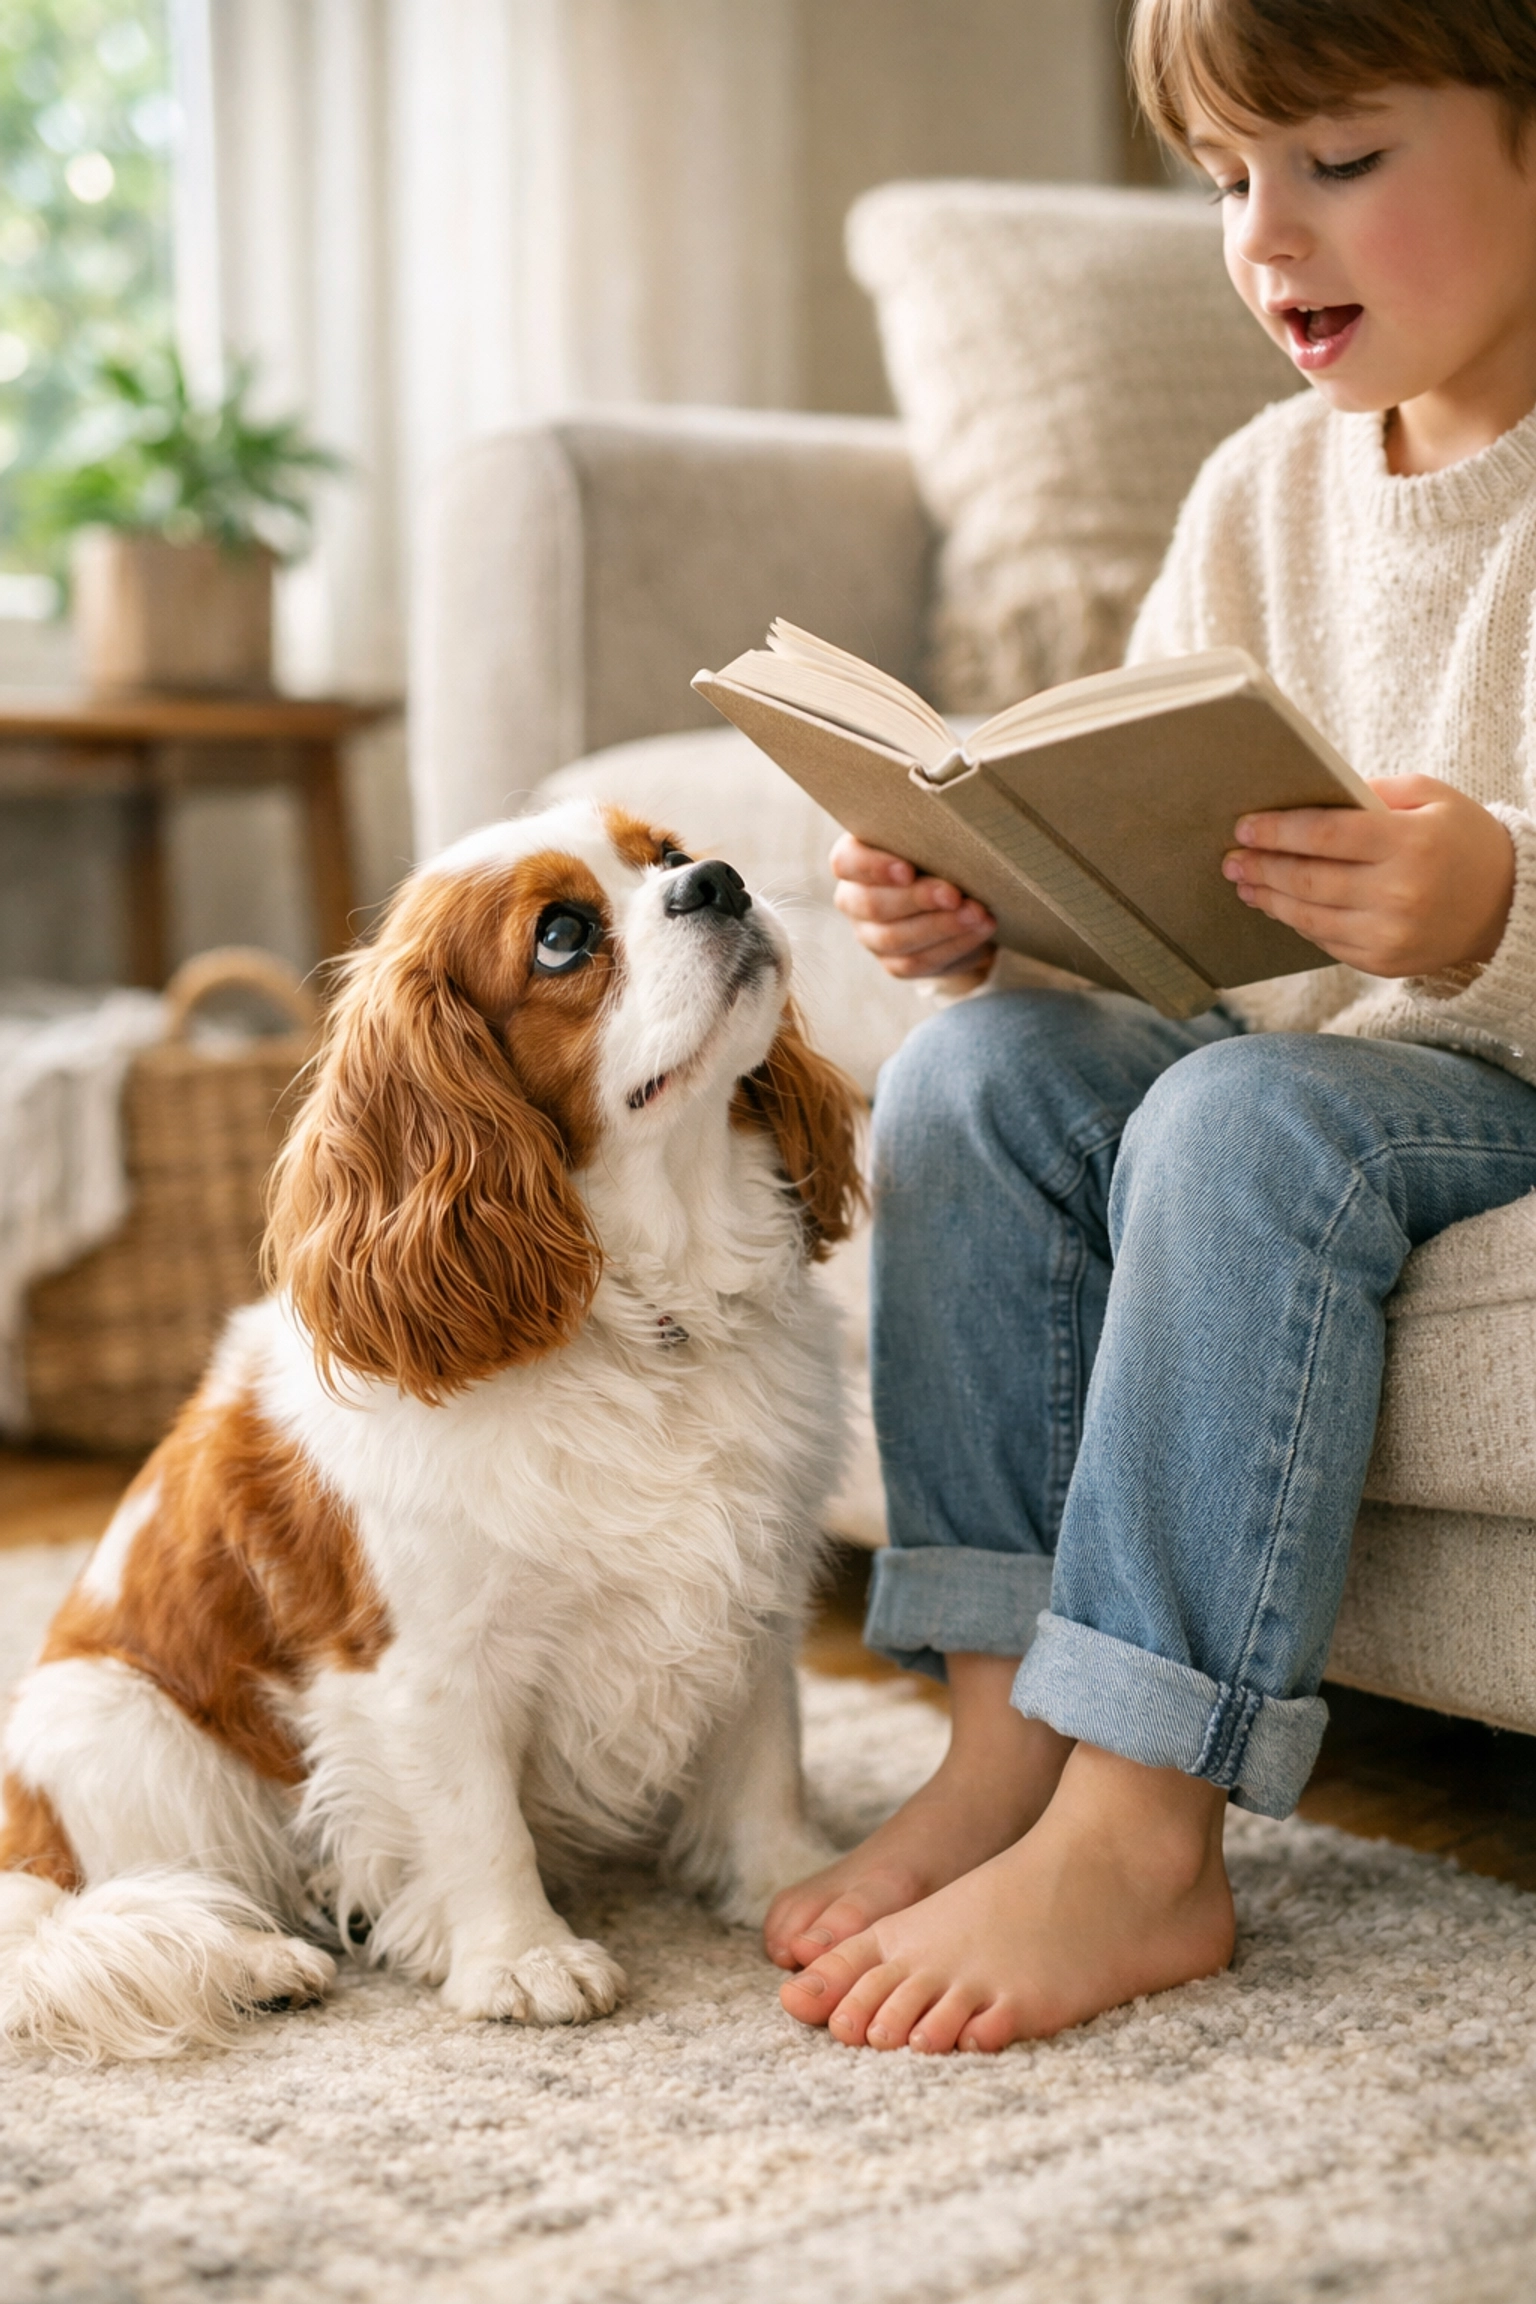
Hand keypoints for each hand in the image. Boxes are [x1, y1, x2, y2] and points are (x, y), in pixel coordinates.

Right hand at [830, 834, 996, 982]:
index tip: (907, 870)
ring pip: (894, 939)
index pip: (846, 862)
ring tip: (977, 914)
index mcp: (855, 860)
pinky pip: (918, 962)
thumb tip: (960, 822)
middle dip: (918, 899)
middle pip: (872, 905)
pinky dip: (953, 946)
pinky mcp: (895, 963)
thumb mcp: (933, 839)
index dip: (873, 867)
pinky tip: (979, 930)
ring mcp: (871, 936)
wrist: (959, 899)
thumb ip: (930, 833)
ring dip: (941, 926)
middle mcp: (854, 900)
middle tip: (955, 894)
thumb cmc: (941, 855)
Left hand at [1221, 775, 1515, 977]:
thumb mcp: (1430, 796)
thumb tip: (1307, 794)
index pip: (1325, 836)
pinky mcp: (1383, 963)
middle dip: (1262, 867)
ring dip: (1268, 899)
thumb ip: (1371, 792)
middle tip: (1231, 857)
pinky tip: (1278, 905)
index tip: (1244, 826)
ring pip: (1308, 916)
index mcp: (1409, 843)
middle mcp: (1398, 893)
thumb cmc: (1461, 839)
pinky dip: (1297, 922)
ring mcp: (1389, 935)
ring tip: (1244, 882)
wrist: (1508, 904)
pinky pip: (1325, 941)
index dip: (1277, 832)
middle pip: (1307, 880)